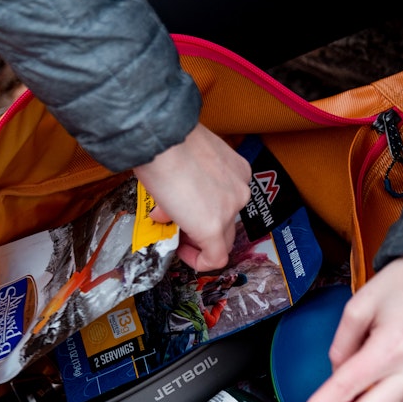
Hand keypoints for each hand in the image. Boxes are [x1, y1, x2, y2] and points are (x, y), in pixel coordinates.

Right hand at [134, 123, 251, 270]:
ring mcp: (230, 209)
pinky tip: (182, 253)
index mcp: (236, 170)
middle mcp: (240, 189)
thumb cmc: (167, 140)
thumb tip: (167, 206)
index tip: (184, 211)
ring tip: (172, 232)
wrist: (162, 140)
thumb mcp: (184, 161)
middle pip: (227, 223)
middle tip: (176, 225)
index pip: (225, 201)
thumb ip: (185, 183)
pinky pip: (215, 258)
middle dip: (199, 228)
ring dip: (196, 241)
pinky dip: (199, 262)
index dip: (202, 210)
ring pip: (221, 240)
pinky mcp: (214, 228)